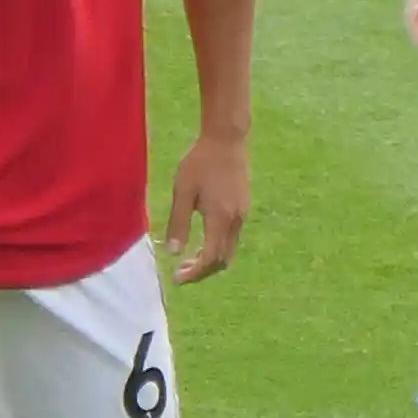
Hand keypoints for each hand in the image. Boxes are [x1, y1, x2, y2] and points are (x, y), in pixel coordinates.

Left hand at [164, 132, 249, 282]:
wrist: (227, 139)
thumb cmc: (200, 162)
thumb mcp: (183, 191)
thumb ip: (178, 223)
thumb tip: (173, 252)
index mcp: (220, 218)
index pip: (210, 259)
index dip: (194, 273)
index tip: (177, 278)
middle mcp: (236, 220)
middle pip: (223, 260)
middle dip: (202, 271)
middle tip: (180, 271)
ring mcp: (243, 213)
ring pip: (229, 249)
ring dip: (210, 259)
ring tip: (188, 257)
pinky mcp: (244, 206)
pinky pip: (233, 236)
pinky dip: (217, 246)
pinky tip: (203, 238)